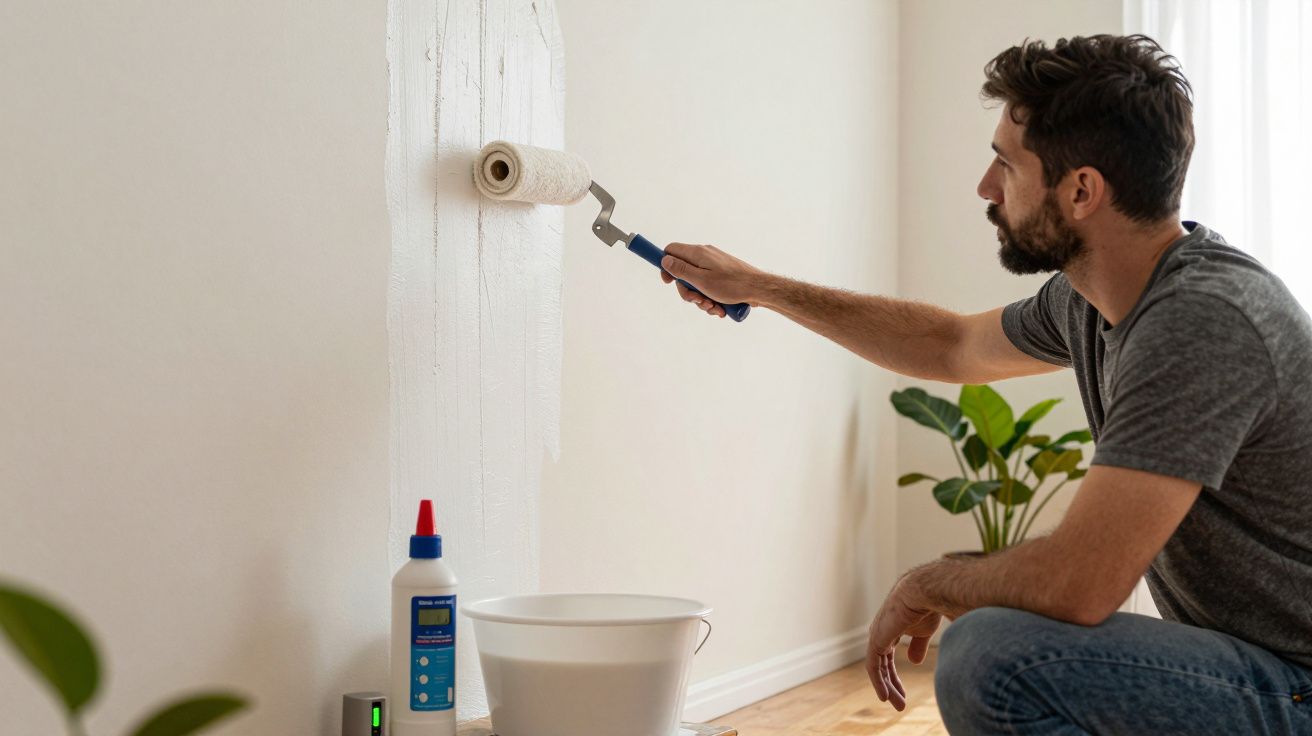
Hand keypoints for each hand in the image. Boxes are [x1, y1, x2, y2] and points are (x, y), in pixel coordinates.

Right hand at [659, 243, 762, 317]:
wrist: (759, 289)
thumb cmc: (732, 285)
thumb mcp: (701, 280)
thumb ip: (681, 270)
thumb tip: (665, 260)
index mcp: (698, 253)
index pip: (671, 251)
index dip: (666, 266)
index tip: (668, 282)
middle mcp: (705, 256)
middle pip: (683, 272)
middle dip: (688, 291)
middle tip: (698, 301)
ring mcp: (714, 265)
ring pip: (696, 283)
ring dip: (701, 299)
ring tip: (714, 307)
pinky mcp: (722, 275)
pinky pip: (709, 287)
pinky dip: (711, 298)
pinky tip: (720, 308)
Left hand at [866, 575, 940, 710]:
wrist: (926, 592)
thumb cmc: (929, 605)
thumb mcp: (924, 631)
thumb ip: (918, 646)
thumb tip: (913, 661)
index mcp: (892, 629)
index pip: (887, 657)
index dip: (894, 677)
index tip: (903, 695)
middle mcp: (881, 632)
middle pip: (882, 665)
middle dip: (891, 685)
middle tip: (900, 704)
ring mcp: (877, 635)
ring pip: (878, 668)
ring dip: (887, 687)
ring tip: (897, 705)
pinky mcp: (877, 639)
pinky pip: (873, 666)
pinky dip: (878, 682)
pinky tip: (885, 697)